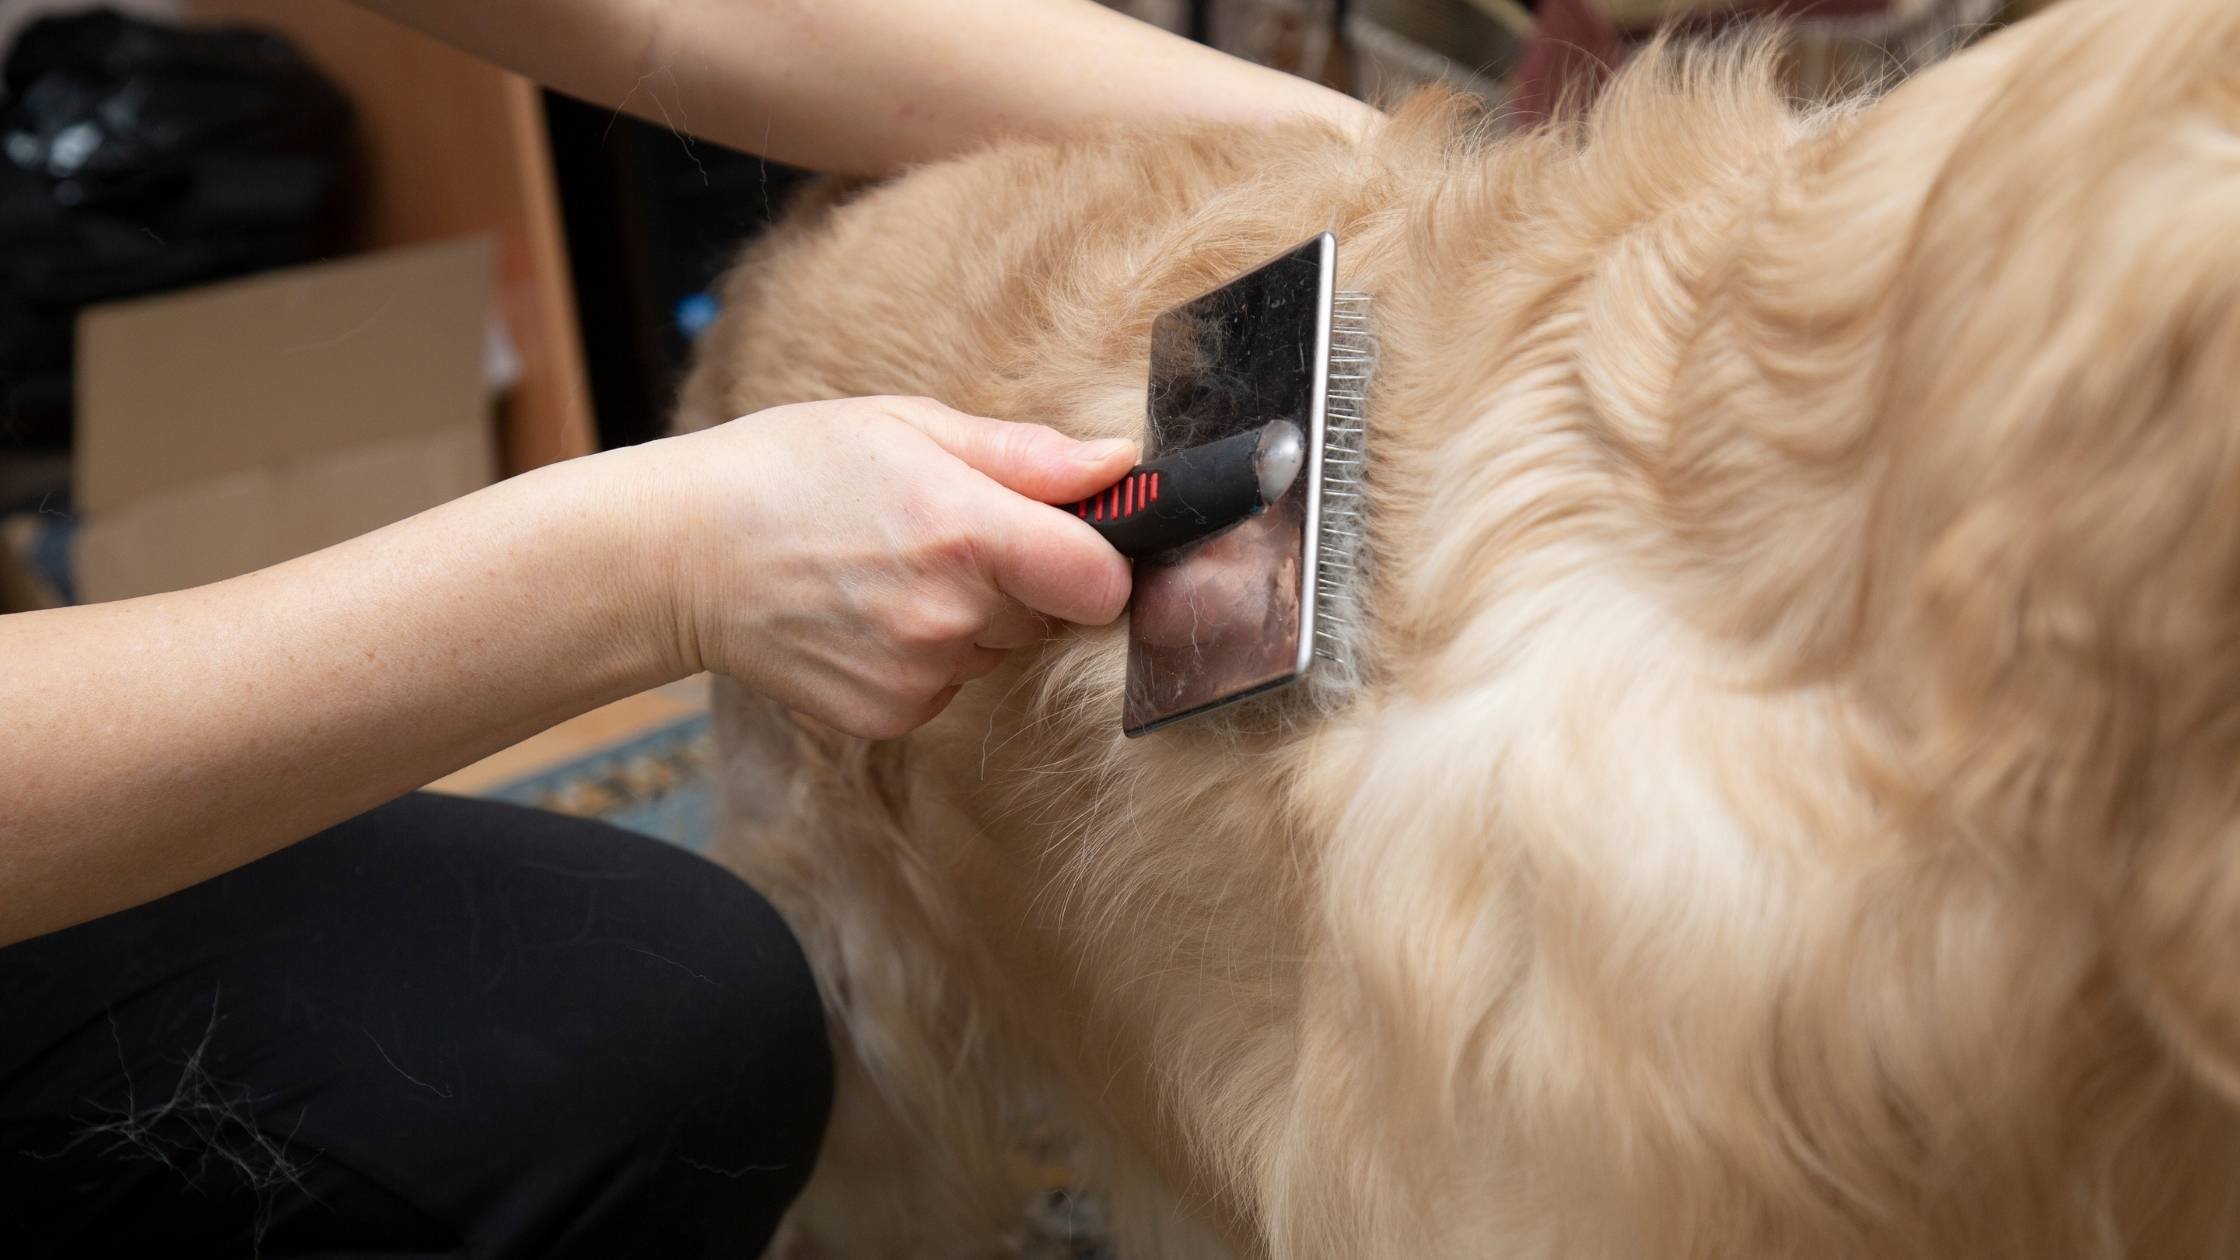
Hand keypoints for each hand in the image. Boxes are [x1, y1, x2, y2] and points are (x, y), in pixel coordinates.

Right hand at [613, 396, 1135, 738]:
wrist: (683, 553)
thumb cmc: (794, 468)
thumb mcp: (910, 426)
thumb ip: (1029, 456)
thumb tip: (1121, 465)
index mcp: (967, 531)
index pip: (1104, 584)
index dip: (1100, 559)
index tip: (1069, 537)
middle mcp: (950, 616)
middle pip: (1056, 616)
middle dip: (1026, 578)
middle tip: (948, 534)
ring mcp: (919, 675)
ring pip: (1002, 650)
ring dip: (975, 616)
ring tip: (893, 568)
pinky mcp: (890, 715)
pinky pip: (951, 684)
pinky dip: (929, 654)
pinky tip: (869, 612)